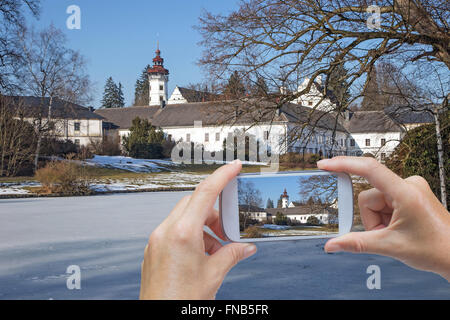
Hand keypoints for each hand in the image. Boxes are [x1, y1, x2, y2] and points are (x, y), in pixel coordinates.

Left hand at [140, 160, 256, 299]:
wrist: (158, 317)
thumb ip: (232, 254)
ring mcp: (157, 239)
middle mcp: (165, 231)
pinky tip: (203, 254)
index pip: (205, 193)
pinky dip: (193, 235)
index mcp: (182, 233)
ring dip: (204, 227)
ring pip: (185, 217)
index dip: (222, 176)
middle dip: (215, 212)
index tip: (233, 166)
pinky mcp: (154, 248)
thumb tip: (245, 247)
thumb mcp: (213, 275)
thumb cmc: (181, 301)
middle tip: (228, 229)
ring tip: (217, 249)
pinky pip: (175, 230)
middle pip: (194, 204)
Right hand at [318, 156, 449, 280]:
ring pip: (375, 201)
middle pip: (369, 196)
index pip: (369, 169)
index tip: (325, 164)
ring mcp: (410, 189)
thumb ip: (357, 243)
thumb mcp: (390, 247)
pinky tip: (397, 228)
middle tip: (384, 234)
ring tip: (394, 233)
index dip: (343, 164)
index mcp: (405, 192)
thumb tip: (332, 244)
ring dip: (378, 220)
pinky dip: (384, 217)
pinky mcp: (409, 194)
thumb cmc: (435, 249)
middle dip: (371, 219)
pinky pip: (384, 202)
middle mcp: (408, 185)